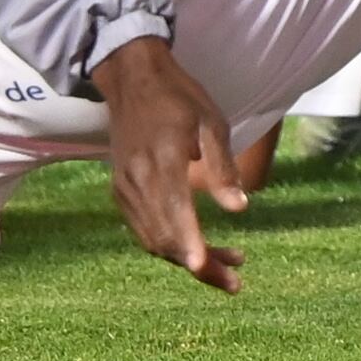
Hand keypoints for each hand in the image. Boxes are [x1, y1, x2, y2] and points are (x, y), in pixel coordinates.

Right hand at [93, 34, 246, 290]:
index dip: (191, 244)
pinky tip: (197, 246)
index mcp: (162, 161)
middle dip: (199, 265)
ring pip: (153, 240)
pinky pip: (143, 230)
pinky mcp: (120, 191)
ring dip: (186, 258)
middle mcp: (137, 181)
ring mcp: (124, 189)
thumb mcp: (211, 122)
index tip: (204, 268)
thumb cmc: (179, 97)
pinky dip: (169, 245)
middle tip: (235, 281)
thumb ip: (223, 167)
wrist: (132, 79)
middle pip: (165, 238)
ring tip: (227, 266)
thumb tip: (240, 210)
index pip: (175, 213)